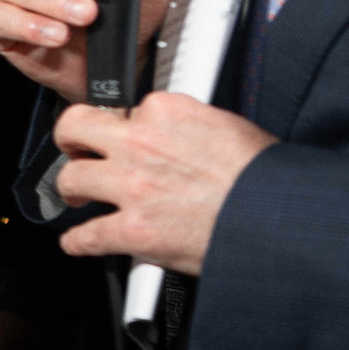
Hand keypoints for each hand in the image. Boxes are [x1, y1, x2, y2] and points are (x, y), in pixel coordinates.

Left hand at [51, 93, 274, 274]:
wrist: (278, 218)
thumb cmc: (265, 177)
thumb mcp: (228, 127)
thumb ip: (188, 125)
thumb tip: (177, 134)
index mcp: (166, 112)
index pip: (124, 107)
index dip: (122, 124)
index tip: (120, 133)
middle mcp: (141, 145)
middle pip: (76, 126)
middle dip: (71, 139)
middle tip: (77, 151)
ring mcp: (132, 187)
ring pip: (71, 178)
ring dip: (71, 190)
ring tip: (79, 196)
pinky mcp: (133, 230)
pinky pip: (86, 235)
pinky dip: (78, 242)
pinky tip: (78, 242)